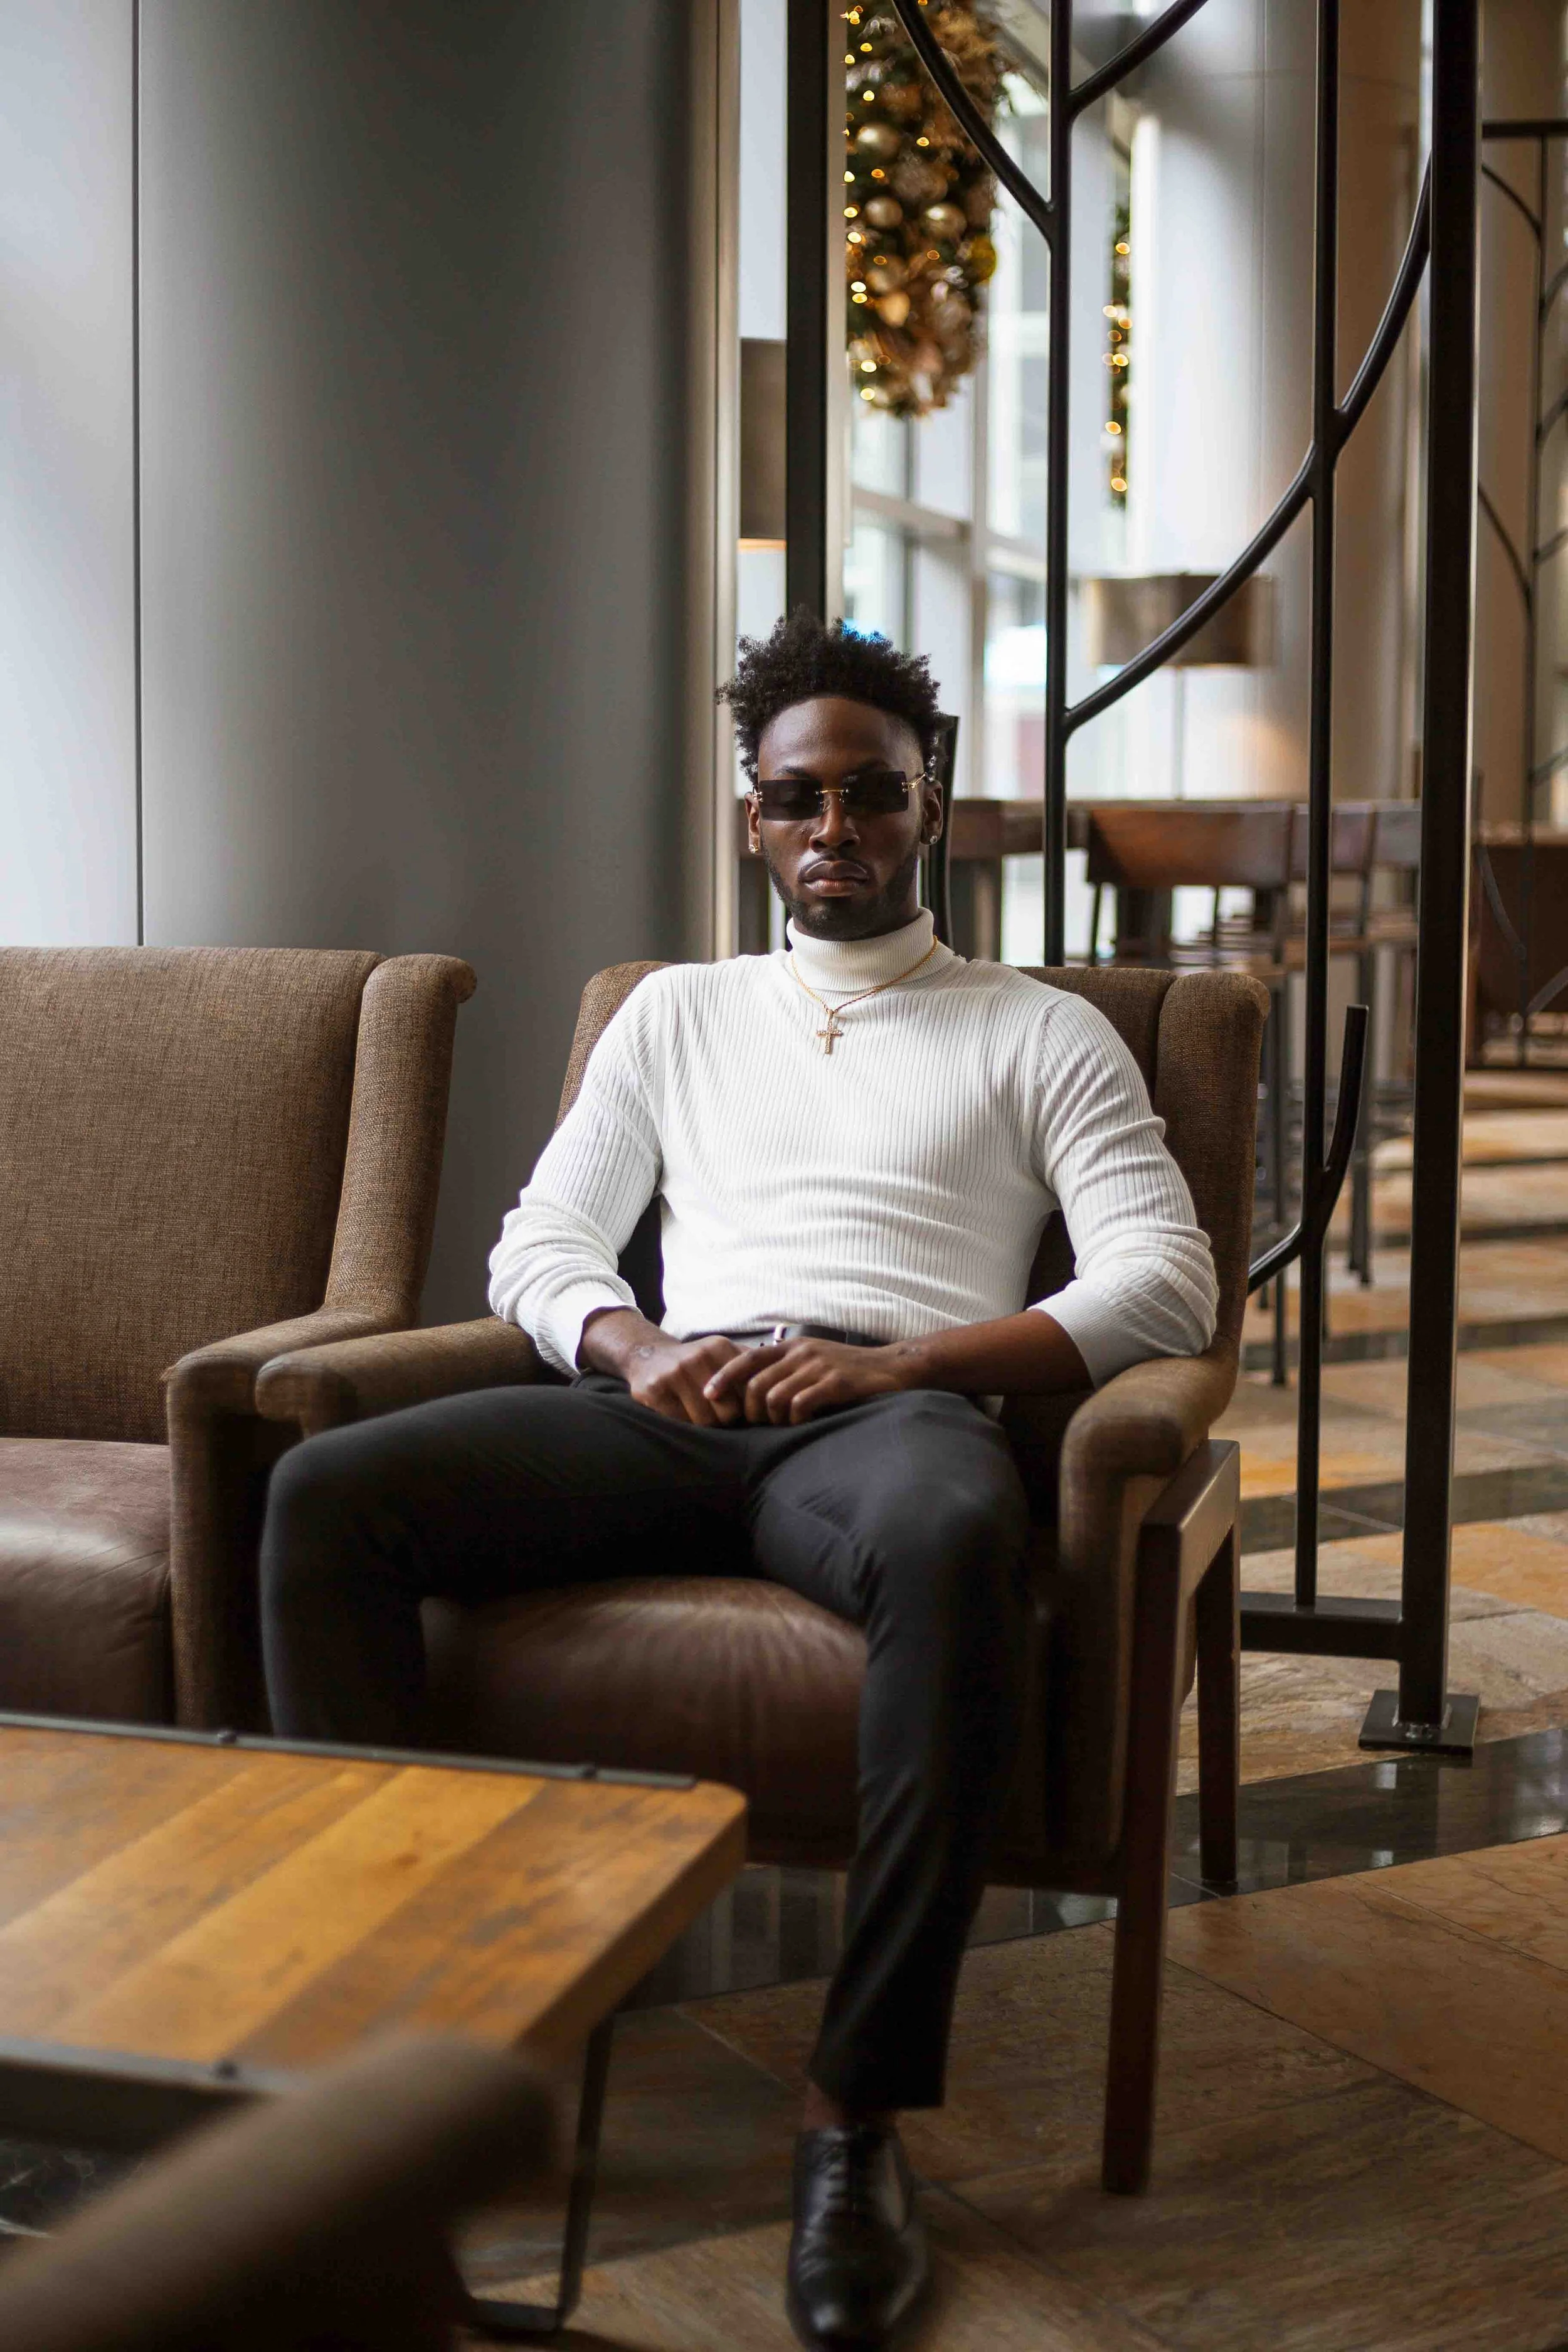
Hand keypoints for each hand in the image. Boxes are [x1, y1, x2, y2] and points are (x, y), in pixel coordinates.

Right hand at [579, 1311, 773, 1425]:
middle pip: (728, 1411)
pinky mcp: (654, 1389)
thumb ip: (749, 1365)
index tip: (741, 1412)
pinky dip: (684, 1425)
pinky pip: (680, 1422)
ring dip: (705, 1426)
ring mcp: (675, 1372)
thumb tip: (786, 1384)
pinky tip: (682, 1416)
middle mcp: (698, 1357)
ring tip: (701, 1417)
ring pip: (705, 1421)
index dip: (746, 1408)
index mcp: (720, 1348)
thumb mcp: (721, 1353)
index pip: (747, 1392)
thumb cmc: (694, 1362)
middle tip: (720, 1418)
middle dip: (727, 1421)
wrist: (647, 1354)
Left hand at [702, 1337, 910, 1425]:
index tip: (708, 1395)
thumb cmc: (851, 1371)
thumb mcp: (814, 1361)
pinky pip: (800, 1405)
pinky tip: (805, 1423)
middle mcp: (802, 1352)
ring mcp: (819, 1366)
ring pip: (774, 1397)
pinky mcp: (836, 1383)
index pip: (747, 1359)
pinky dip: (795, 1420)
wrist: (895, 1368)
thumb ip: (786, 1370)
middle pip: (755, 1385)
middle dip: (751, 1410)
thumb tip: (752, 1392)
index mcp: (793, 1346)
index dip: (725, 1377)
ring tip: (784, 1426)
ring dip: (773, 1419)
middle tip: (759, 1425)